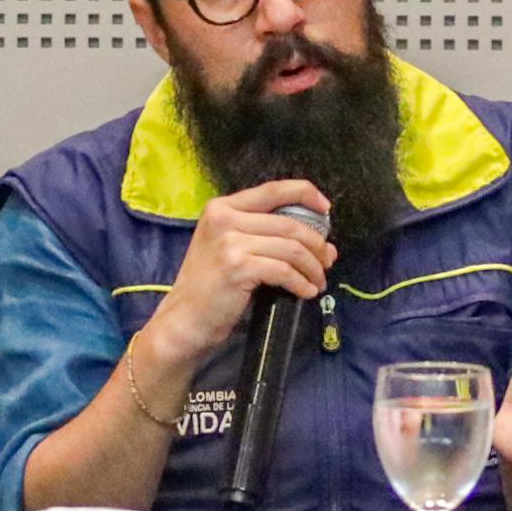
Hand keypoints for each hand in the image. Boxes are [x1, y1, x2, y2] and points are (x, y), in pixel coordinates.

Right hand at [135, 179, 338, 374]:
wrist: (184, 320)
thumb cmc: (210, 288)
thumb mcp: (230, 249)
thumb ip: (268, 237)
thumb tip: (324, 245)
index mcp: (222, 207)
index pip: (273, 190)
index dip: (305, 194)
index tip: (325, 210)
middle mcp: (224, 218)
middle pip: (289, 223)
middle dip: (316, 244)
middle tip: (327, 262)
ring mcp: (230, 242)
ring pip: (291, 247)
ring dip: (312, 266)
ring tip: (318, 281)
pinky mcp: (238, 267)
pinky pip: (284, 270)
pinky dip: (301, 283)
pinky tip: (306, 292)